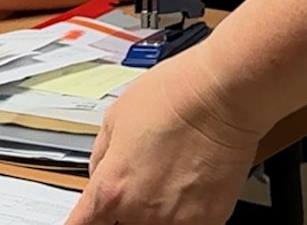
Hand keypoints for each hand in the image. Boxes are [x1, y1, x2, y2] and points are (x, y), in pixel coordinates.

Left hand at [64, 47, 270, 224]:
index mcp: (111, 189)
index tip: (86, 219)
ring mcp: (177, 221)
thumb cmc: (174, 96)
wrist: (223, 95)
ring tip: (169, 175)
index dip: (83, 221)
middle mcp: (141, 212)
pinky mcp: (209, 220)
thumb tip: (99, 172)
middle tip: (139, 180)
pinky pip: (187, 223)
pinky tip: (190, 180)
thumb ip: (101, 156)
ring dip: (155, 209)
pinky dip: (185, 210)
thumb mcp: (115, 117)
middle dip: (124, 208)